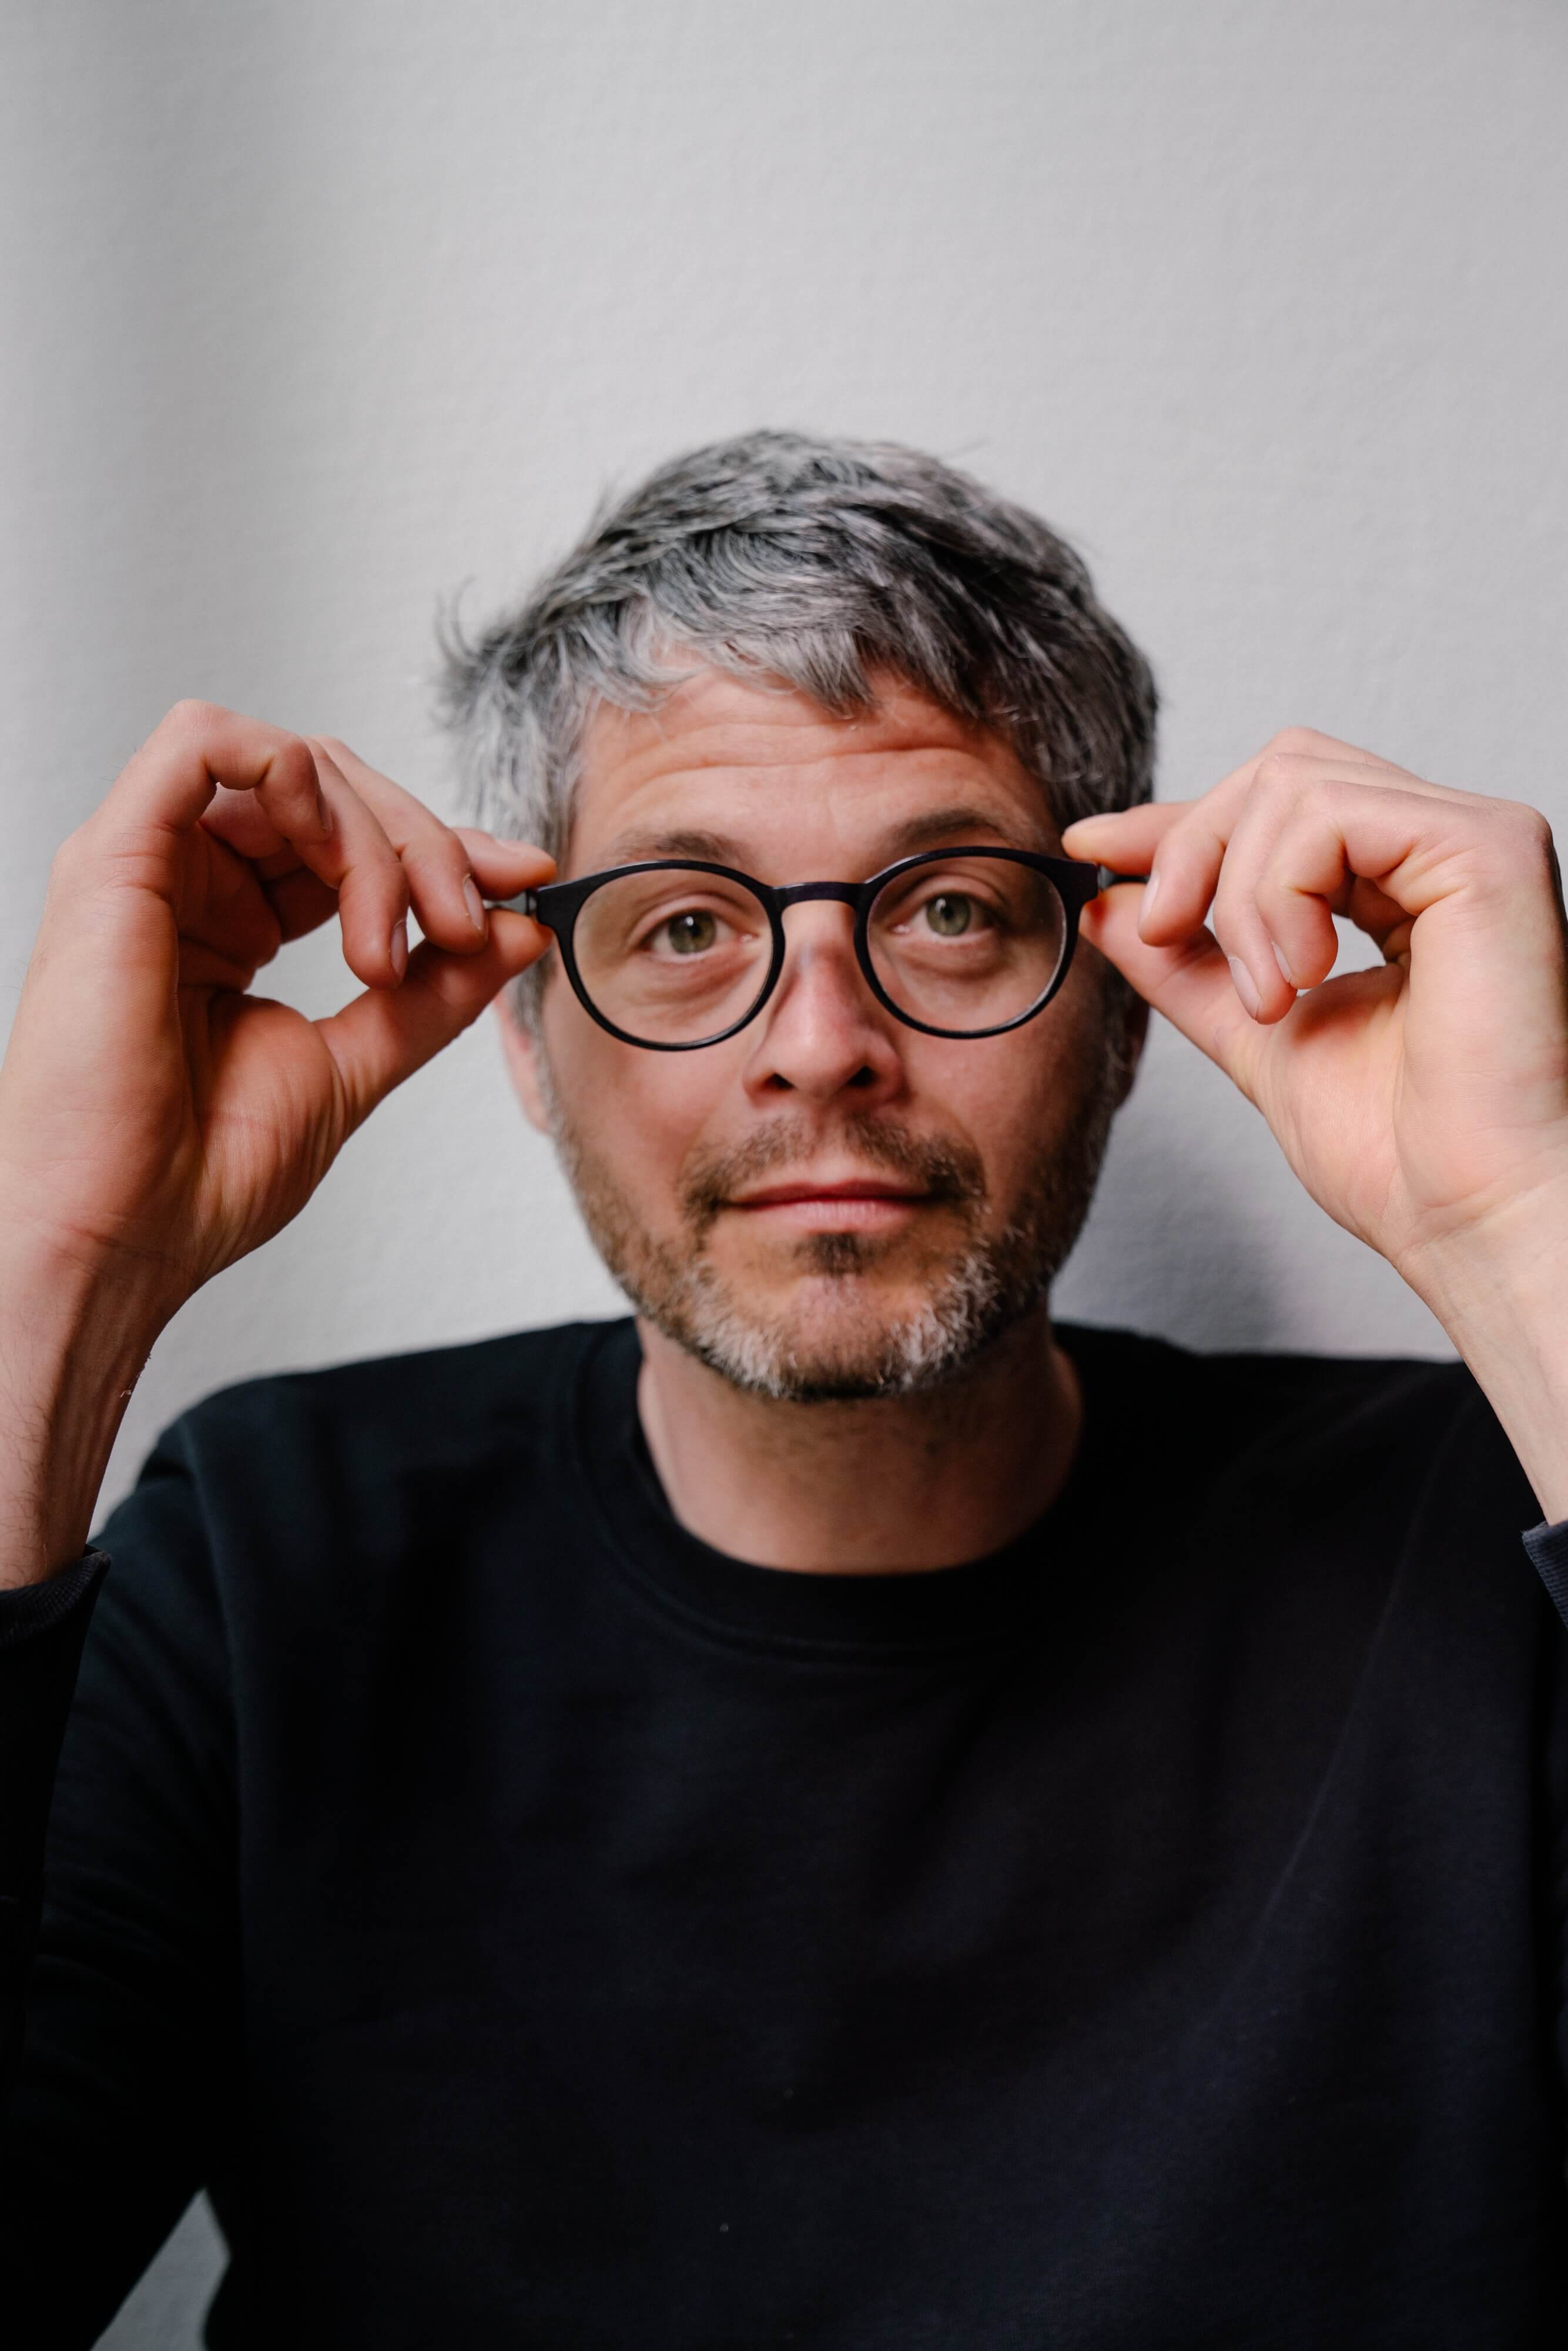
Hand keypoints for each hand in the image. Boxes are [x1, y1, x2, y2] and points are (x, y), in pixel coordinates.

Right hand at [0, 702, 550, 1578]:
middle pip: (329, 790)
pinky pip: (202, 743)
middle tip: (462, 925)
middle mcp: (188, 884)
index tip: (521, 882)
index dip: (443, 848)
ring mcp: (146, 864)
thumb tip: (517, 925)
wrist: (125, 1234)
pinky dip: (288, 770)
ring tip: (392, 944)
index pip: (348, 840)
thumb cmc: (202, 1177)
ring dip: (372, 833)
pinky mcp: (112, 855)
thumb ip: (435, 991)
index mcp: (232, 926)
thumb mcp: (357, 1062)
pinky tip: (332, 837)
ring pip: (287, 765)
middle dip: (421, 844)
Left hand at [1062, 728, 1567, 1510]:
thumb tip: (1110, 904)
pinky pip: (1331, 811)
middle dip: (1192, 845)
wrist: (1468, 1216)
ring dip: (1240, 894)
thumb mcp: (1260, 1036)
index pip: (1278, 807)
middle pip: (1279, 770)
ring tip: (1269, 997)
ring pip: (1293, 782)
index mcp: (1406, 887)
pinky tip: (1301, 977)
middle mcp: (1444, 848)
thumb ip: (1192, 968)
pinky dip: (1280, 892)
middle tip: (1166, 933)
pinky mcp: (1487, 848)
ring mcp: (1471, 839)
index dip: (1177, 823)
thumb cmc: (1403, 1157)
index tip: (1089, 844)